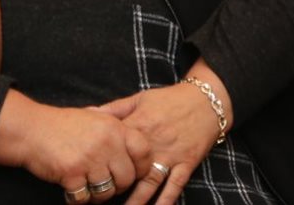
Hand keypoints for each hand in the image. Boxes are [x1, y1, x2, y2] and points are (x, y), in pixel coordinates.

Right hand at [0, 92, 147, 202]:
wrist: (33, 129)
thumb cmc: (65, 125)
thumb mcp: (97, 117)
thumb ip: (116, 131)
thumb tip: (137, 151)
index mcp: (115, 127)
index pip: (143, 151)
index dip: (141, 167)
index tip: (133, 172)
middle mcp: (106, 143)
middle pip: (127, 178)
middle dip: (118, 186)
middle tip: (107, 184)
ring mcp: (89, 159)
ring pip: (107, 191)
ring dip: (99, 195)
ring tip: (89, 188)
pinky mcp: (72, 174)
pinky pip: (85, 198)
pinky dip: (79, 199)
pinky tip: (73, 190)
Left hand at [95, 76, 225, 204]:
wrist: (206, 99)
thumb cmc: (170, 99)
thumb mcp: (140, 99)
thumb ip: (114, 108)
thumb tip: (87, 112)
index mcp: (138, 127)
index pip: (114, 149)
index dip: (100, 163)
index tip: (87, 177)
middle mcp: (152, 144)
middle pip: (129, 172)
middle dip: (115, 189)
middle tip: (101, 200)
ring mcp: (170, 155)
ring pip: (149, 183)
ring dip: (137, 201)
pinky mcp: (186, 163)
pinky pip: (175, 185)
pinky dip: (166, 200)